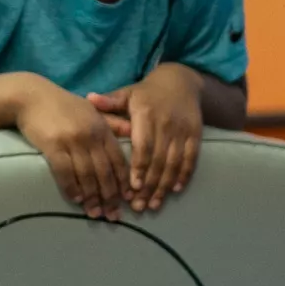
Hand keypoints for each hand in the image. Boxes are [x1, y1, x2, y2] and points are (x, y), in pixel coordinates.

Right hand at [14, 80, 130, 220]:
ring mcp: (72, 141)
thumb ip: (112, 122)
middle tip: (113, 216)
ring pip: (87, 175)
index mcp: (102, 128)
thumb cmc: (63, 105)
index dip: (124, 182)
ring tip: (95, 213)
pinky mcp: (53, 146)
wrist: (31, 96)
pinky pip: (65, 173)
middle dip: (110, 196)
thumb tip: (133, 131)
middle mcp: (90, 135)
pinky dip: (72, 188)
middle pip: (105, 172)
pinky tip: (76, 200)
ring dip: (92, 198)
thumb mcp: (91, 109)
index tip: (128, 200)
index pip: (118, 159)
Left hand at [89, 64, 203, 212]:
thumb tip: (89, 99)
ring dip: (164, 186)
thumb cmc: (148, 92)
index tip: (132, 188)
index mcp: (146, 114)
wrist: (181, 80)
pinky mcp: (195, 134)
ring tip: (154, 204)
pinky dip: (183, 175)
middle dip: (148, 185)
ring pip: (174, 163)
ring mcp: (182, 130)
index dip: (139, 168)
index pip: (143, 146)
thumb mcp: (128, 92)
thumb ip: (110, 100)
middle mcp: (166, 124)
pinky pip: (191, 158)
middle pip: (158, 160)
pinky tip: (175, 190)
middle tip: (139, 206)